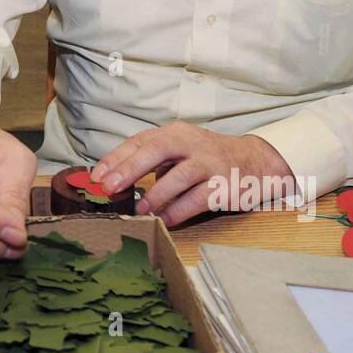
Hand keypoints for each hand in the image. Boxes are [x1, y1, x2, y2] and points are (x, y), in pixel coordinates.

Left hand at [92, 123, 293, 226]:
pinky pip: (196, 200)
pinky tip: (163, 220)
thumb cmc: (207, 159)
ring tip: (138, 210)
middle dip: (130, 168)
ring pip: (178, 177)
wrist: (255, 163)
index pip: (142, 141)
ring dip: (155, 195)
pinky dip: (177, 212)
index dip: (117, 157)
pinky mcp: (224, 186)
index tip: (97, 175)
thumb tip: (116, 181)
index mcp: (176, 133)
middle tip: (109, 187)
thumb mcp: (180, 151)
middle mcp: (192, 143)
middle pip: (158, 150)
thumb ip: (153, 161)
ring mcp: (210, 164)